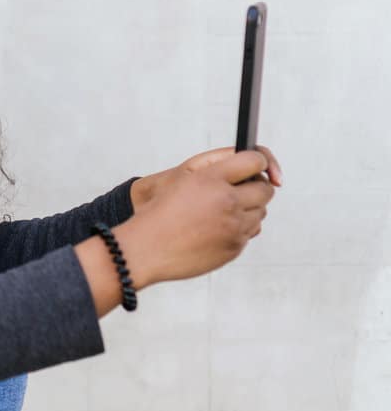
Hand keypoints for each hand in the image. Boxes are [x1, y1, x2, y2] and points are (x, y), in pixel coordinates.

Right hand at [117, 148, 279, 285]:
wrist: (146, 249)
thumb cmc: (159, 213)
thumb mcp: (181, 179)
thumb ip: (216, 170)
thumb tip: (250, 166)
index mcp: (210, 178)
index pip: (254, 161)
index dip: (259, 161)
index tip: (257, 165)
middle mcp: (226, 201)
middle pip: (264, 189)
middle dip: (257, 187)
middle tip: (243, 188)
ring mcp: (233, 227)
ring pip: (261, 212)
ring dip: (249, 209)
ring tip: (224, 210)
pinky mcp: (234, 247)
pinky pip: (250, 233)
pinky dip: (239, 229)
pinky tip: (218, 228)